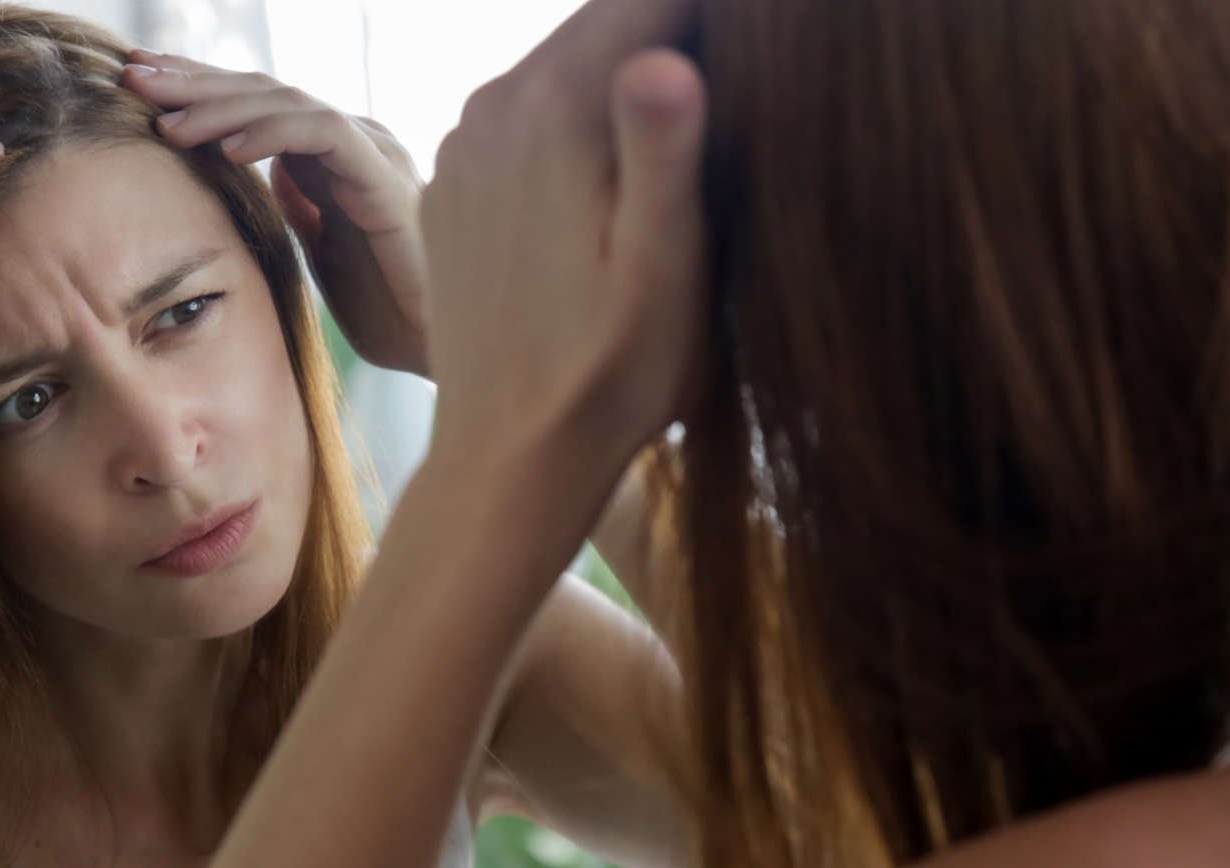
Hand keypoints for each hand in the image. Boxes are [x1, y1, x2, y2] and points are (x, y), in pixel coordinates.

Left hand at [121, 52, 429, 374]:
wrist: (440, 347)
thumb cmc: (390, 313)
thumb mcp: (324, 255)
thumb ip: (299, 209)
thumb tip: (268, 173)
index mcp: (335, 158)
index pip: (259, 107)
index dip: (200, 93)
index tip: (140, 90)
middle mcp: (355, 142)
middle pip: (264, 92)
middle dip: (194, 83)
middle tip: (132, 78)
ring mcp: (372, 152)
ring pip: (286, 101)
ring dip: (219, 105)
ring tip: (165, 120)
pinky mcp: (383, 176)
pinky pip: (321, 133)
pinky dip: (270, 133)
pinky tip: (225, 150)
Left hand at [421, 8, 707, 480]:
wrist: (510, 460)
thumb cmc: (610, 374)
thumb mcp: (666, 268)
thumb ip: (666, 150)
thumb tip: (668, 57)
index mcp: (554, 104)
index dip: (722, 18)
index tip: (772, 50)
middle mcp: (494, 104)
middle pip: (606, 22)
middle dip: (677, 37)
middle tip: (742, 96)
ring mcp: (465, 145)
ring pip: (565, 69)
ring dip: (626, 83)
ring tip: (689, 142)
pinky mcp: (457, 187)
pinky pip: (528, 122)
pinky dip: (578, 129)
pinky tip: (615, 187)